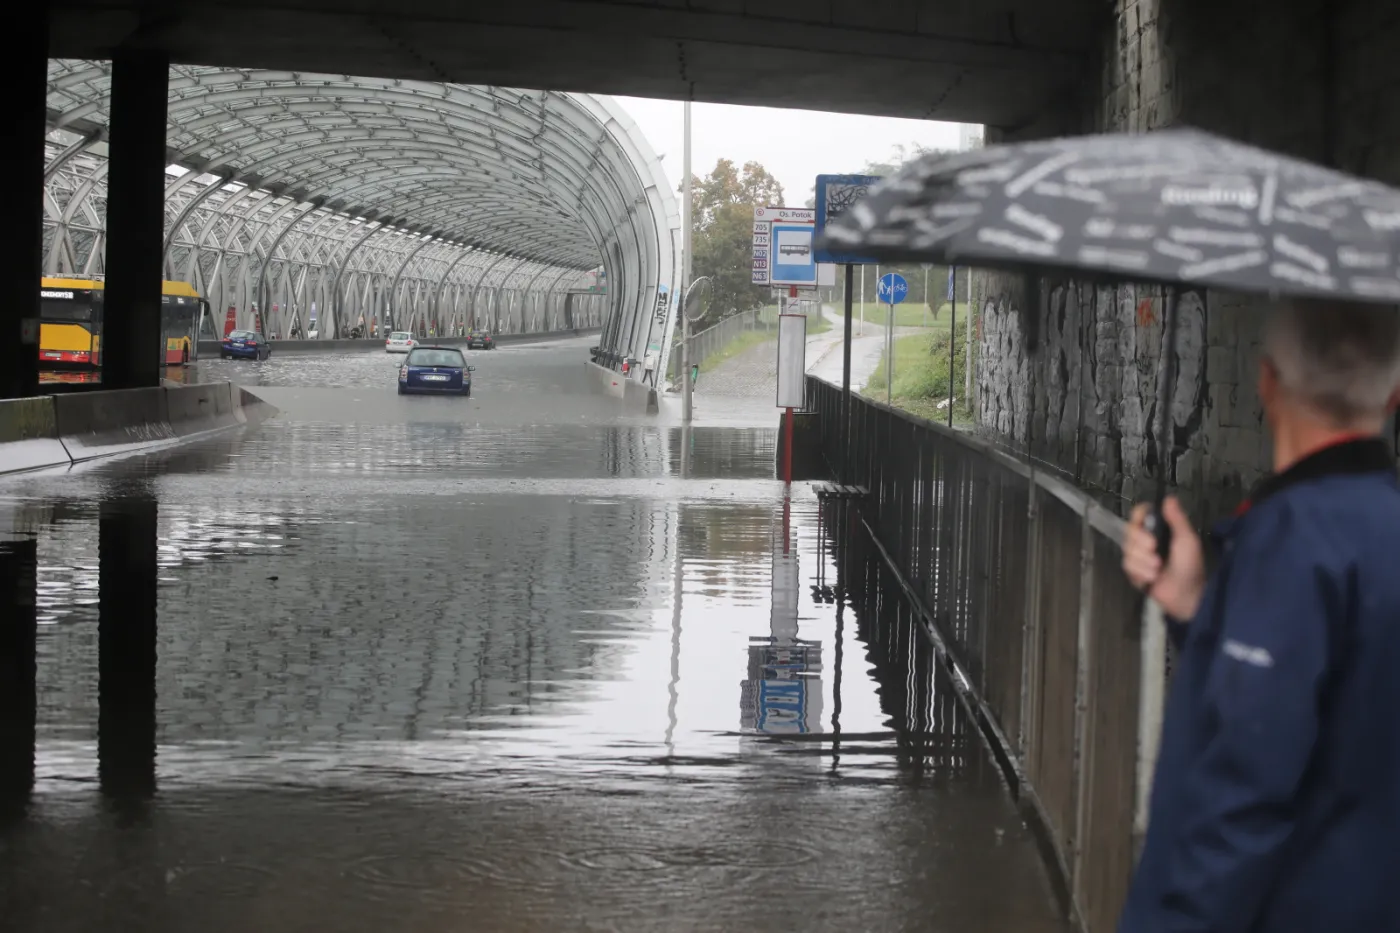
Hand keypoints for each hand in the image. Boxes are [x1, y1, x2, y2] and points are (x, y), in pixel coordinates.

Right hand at [1123, 497, 1205, 620]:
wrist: (1187, 594)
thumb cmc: (1190, 565)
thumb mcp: (1186, 539)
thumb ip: (1177, 518)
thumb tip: (1169, 498)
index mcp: (1160, 529)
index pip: (1139, 514)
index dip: (1138, 518)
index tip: (1145, 525)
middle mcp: (1146, 540)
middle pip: (1129, 532)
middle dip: (1141, 544)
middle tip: (1156, 550)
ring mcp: (1139, 557)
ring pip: (1127, 550)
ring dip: (1143, 562)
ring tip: (1158, 570)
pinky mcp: (1134, 572)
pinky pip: (1127, 566)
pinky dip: (1140, 573)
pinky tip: (1151, 579)